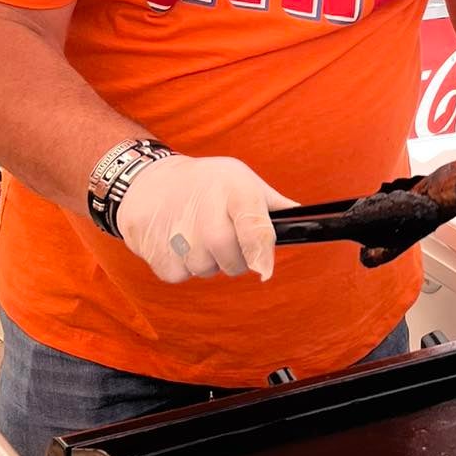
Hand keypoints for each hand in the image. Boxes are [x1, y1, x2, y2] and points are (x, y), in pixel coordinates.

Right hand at [116, 154, 286, 282]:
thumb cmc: (206, 183)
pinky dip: (182, 266)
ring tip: (196, 234)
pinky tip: (176, 241)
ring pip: (207, 269)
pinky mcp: (156, 252)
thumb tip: (307, 221)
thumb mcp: (241, 180)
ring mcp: (178, 232)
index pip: (255, 228)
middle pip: (233, 260)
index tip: (264, 271)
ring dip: (207, 261)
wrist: (148, 181)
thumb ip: (272, 205)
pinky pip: (181, 275)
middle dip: (235, 260)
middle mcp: (206, 209)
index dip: (262, 253)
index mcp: (235, 189)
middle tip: (225, 241)